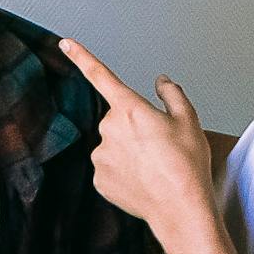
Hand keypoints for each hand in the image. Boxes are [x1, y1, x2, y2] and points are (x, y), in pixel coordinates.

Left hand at [59, 40, 222, 240]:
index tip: (65, 43)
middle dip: (134, 128)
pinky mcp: (99, 180)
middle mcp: (109, 130)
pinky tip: (143, 181)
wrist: (180, 209)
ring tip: (155, 167)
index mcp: (129, 109)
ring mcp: (100, 156)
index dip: (82, 57)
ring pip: (113, 146)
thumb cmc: (187, 165)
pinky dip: (124, 172)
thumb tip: (161, 81)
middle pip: (118, 120)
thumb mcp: (189, 121)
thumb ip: (172, 94)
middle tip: (160, 146)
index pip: (101, 76)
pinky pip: (110, 169)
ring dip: (129, 151)